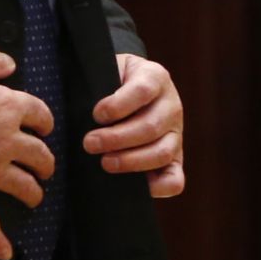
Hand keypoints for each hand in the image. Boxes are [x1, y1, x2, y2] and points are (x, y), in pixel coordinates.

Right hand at [0, 45, 55, 259]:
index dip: (44, 121)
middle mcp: (6, 142)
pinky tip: (5, 252)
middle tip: (43, 165)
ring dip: (33, 192)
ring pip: (24, 187)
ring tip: (33, 195)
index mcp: (7, 108)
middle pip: (40, 155)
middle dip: (45, 162)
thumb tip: (10, 65)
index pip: (40, 115)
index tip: (42, 126)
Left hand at [83, 53, 184, 197]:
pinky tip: (136, 186)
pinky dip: (158, 187)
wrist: (127, 90)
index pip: (142, 90)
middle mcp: (171, 105)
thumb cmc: (111, 83)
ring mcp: (176, 134)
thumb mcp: (108, 72)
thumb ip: (99, 84)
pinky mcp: (175, 160)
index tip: (96, 114)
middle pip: (150, 126)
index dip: (118, 105)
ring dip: (131, 161)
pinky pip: (175, 180)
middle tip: (89, 143)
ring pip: (162, 152)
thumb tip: (84, 113)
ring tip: (105, 162)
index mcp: (155, 77)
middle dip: (117, 138)